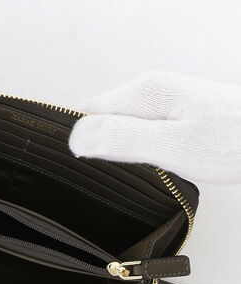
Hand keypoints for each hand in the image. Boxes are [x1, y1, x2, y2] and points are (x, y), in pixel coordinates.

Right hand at [69, 71, 240, 183]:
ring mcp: (162, 101)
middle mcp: (150, 91)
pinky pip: (136, 131)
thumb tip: (77, 137)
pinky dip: (134, 150)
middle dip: (96, 146)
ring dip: (115, 150)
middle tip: (110, 173)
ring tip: (129, 171)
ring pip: (117, 126)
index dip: (77, 140)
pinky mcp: (172, 114)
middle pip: (100, 118)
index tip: (80, 164)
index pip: (86, 112)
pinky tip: (146, 164)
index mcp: (145, 93)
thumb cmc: (235, 142)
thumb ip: (123, 139)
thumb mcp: (172, 146)